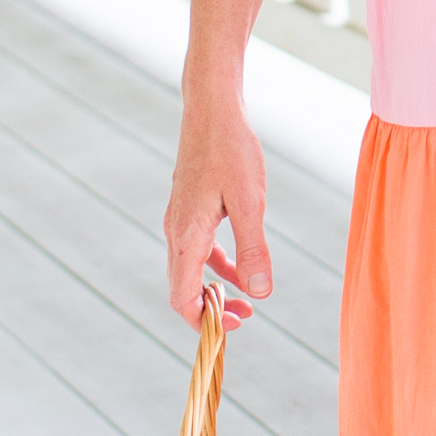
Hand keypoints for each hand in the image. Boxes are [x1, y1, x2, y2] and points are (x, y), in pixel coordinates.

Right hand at [165, 92, 272, 325]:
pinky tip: (241, 267)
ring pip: (190, 271)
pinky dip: (216, 266)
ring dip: (214, 290)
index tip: (235, 326)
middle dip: (211, 311)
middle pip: (183, 290)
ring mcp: (179, 220)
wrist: (212, 110)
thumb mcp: (250, 202)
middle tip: (246, 318)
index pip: (183, 299)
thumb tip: (259, 293)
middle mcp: (176, 232)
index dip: (205, 322)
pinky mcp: (188, 209)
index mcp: (187, 235)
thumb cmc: (231, 150)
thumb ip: (253, 249)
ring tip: (247, 302)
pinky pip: (198, 250)